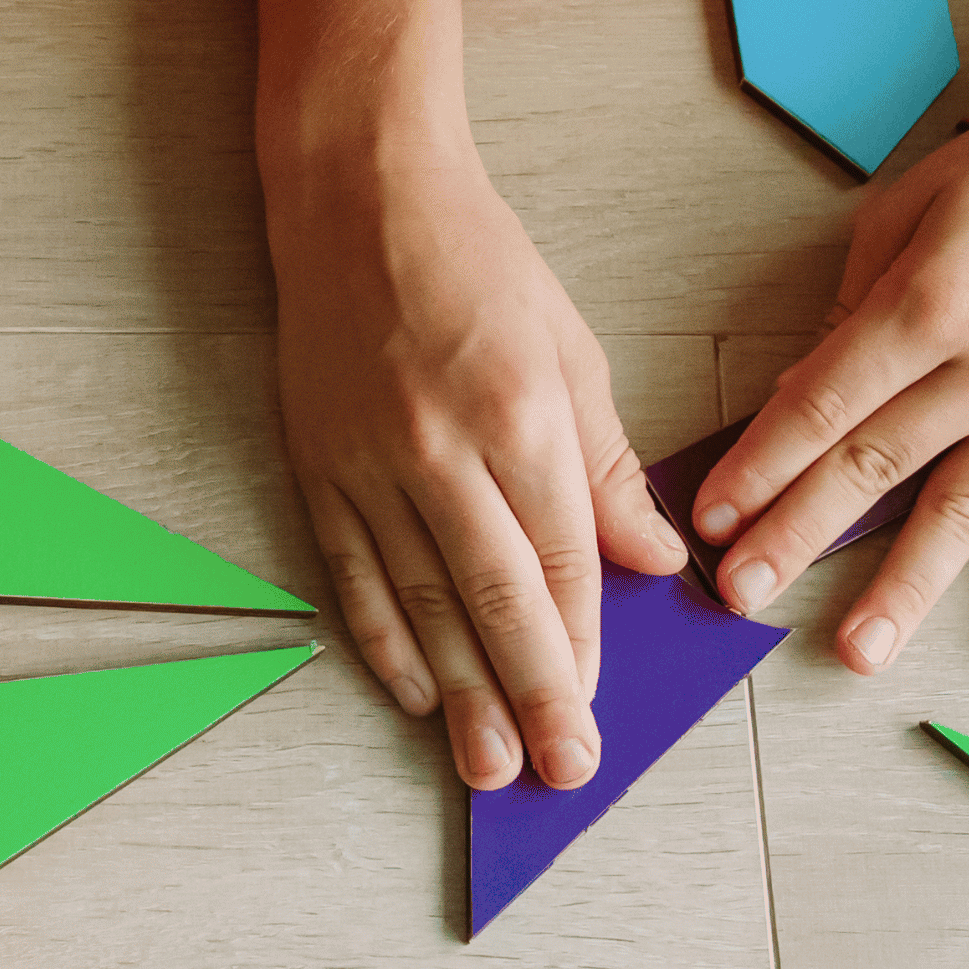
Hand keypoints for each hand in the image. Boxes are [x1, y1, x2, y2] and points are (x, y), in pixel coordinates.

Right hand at [269, 117, 687, 793]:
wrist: (357, 198)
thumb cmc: (476, 263)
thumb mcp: (572, 350)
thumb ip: (608, 465)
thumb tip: (651, 559)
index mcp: (519, 413)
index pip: (559, 559)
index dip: (579, 645)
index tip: (594, 711)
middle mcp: (439, 447)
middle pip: (491, 599)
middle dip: (530, 696)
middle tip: (557, 771)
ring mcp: (367, 461)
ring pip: (417, 601)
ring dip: (457, 692)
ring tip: (486, 764)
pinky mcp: (317, 463)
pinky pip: (352, 571)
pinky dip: (380, 638)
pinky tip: (411, 691)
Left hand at [690, 13, 968, 674]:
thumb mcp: (908, 207)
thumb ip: (852, 301)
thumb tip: (800, 390)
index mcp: (929, 303)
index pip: (823, 405)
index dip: (762, 466)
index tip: (714, 517)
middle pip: (876, 466)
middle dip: (800, 535)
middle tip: (744, 594)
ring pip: (966, 510)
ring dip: (905, 585)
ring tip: (857, 650)